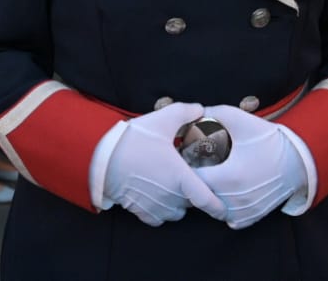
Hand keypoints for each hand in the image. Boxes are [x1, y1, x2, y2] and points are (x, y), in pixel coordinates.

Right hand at [100, 103, 225, 225]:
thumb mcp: (162, 120)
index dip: (219, 208)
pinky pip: (158, 217)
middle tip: (188, 176)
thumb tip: (201, 109)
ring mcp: (156, 207)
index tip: (226, 209)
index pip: (207, 201)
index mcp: (181, 177)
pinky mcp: (141, 212)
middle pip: (192, 203)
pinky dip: (161, 209)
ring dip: (178, 202)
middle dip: (194, 193)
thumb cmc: (133, 140)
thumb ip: (185, 112)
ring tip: (172, 185)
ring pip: (176, 212)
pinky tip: (157, 194)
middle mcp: (171, 197)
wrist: (102, 158)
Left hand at [194, 105, 307, 228]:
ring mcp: (242, 212)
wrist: (296, 161)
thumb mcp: (240, 120)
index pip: (191, 178)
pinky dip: (224, 208)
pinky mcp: (250, 218)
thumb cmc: (267, 140)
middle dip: (195, 181)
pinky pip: (228, 219)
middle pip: (199, 195)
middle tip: (199, 165)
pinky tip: (226, 192)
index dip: (187, 167)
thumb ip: (213, 114)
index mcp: (227, 176)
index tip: (190, 156)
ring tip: (212, 178)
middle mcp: (233, 199)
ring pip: (212, 209)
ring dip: (208, 196)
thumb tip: (192, 113)